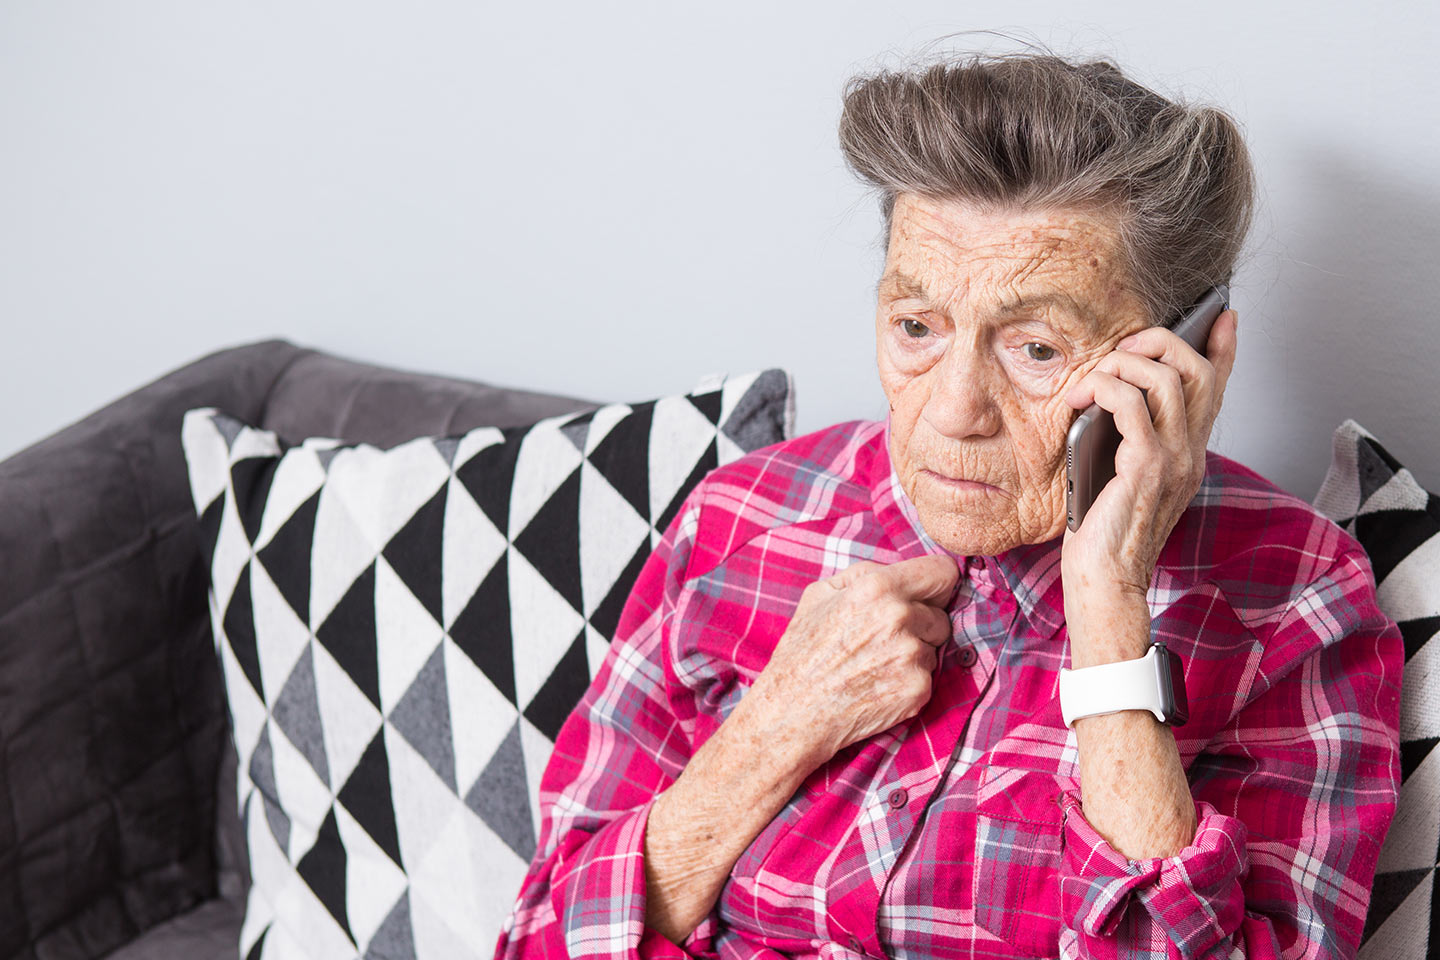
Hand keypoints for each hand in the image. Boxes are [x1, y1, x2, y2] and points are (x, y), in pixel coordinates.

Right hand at [746, 553, 958, 763]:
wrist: (792, 712)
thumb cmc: (803, 652)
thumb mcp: (819, 594)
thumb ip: (865, 574)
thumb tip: (901, 571)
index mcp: (877, 587)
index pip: (943, 572)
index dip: (936, 584)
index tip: (929, 594)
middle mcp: (899, 617)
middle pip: (942, 614)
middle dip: (921, 623)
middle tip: (884, 638)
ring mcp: (911, 655)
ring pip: (936, 646)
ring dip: (915, 652)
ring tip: (876, 663)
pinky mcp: (918, 689)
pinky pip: (929, 675)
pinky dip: (910, 679)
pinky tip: (880, 683)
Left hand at [1059, 309, 1239, 607]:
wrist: (1106, 580)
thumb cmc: (1105, 532)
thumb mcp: (1120, 474)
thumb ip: (1128, 438)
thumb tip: (1106, 397)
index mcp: (1189, 453)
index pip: (1217, 389)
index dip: (1223, 347)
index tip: (1222, 316)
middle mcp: (1191, 453)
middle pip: (1196, 370)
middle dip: (1160, 342)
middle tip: (1123, 348)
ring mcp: (1174, 459)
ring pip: (1168, 378)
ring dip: (1123, 364)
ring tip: (1092, 379)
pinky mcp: (1147, 467)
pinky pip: (1131, 404)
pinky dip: (1104, 388)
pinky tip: (1081, 399)